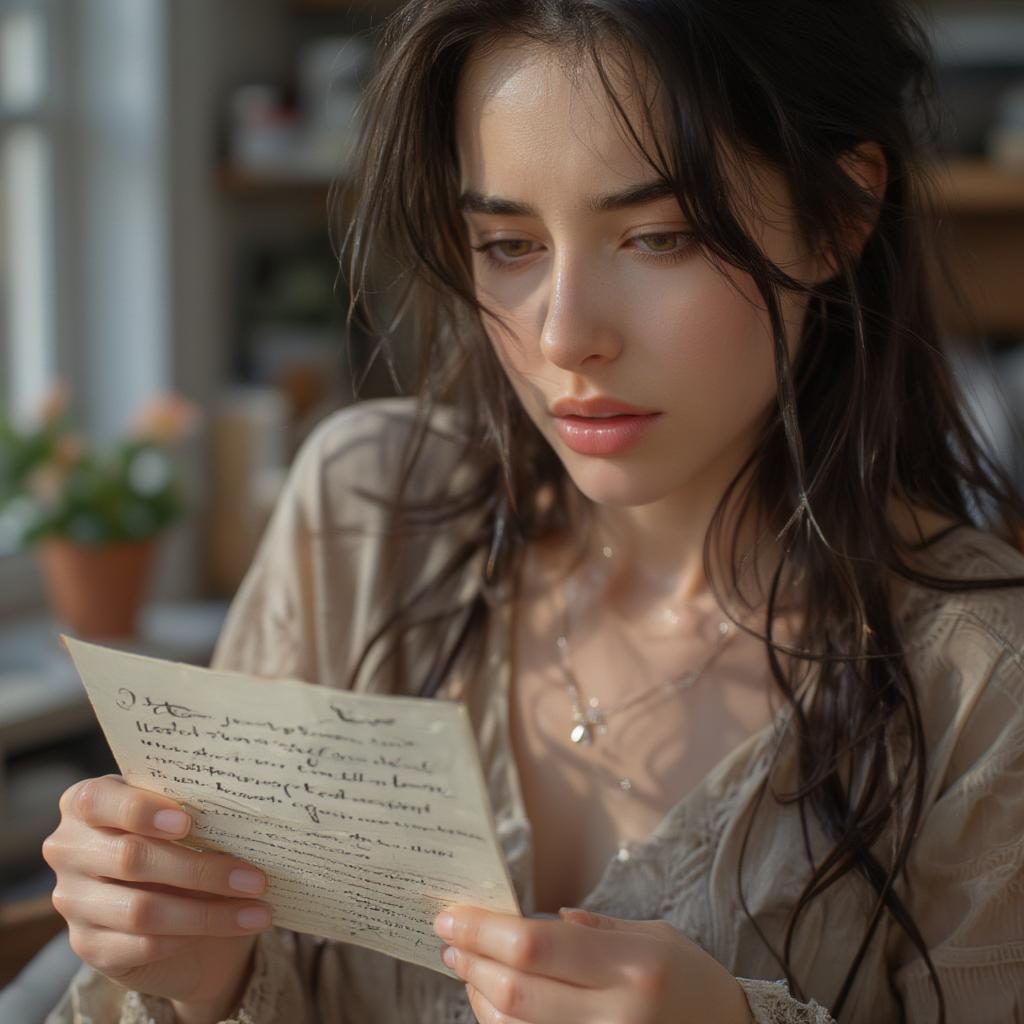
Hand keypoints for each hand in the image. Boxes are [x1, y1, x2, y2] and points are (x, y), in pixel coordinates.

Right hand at [43, 774, 272, 1022]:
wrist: (166, 901)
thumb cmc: (179, 840)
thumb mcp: (183, 818)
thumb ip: (195, 810)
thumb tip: (245, 815)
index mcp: (86, 802)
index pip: (98, 801)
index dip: (140, 810)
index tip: (188, 822)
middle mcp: (68, 849)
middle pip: (131, 858)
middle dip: (201, 869)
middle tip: (255, 878)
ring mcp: (72, 900)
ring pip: (142, 910)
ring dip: (208, 912)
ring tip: (257, 909)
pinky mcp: (88, 945)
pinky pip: (143, 944)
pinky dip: (192, 935)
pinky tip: (230, 927)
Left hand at [433, 905, 753, 1023]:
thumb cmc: (692, 981)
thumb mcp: (656, 936)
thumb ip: (597, 929)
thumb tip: (538, 919)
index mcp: (632, 968)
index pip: (538, 946)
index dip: (484, 930)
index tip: (451, 915)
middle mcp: (616, 1017)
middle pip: (517, 991)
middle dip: (472, 960)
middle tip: (448, 936)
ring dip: (479, 995)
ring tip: (467, 965)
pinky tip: (492, 1001)